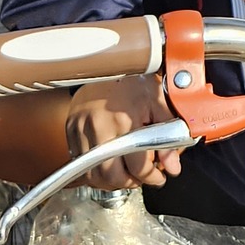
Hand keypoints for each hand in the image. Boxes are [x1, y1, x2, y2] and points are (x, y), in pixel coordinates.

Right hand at [63, 74, 182, 190]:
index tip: (159, 176)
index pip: (137, 165)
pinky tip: (110, 162)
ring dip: (112, 180)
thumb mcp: (159, 102)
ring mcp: (80, 129)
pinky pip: (80, 165)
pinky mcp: (70, 131)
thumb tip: (173, 166)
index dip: (152, 176)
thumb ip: (170, 135)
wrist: (106, 62)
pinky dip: (96, 171)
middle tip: (142, 175)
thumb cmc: (133, 81)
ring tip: (127, 170)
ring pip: (93, 175)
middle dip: (130, 182)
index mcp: (123, 119)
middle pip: (111, 176)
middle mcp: (98, 126)